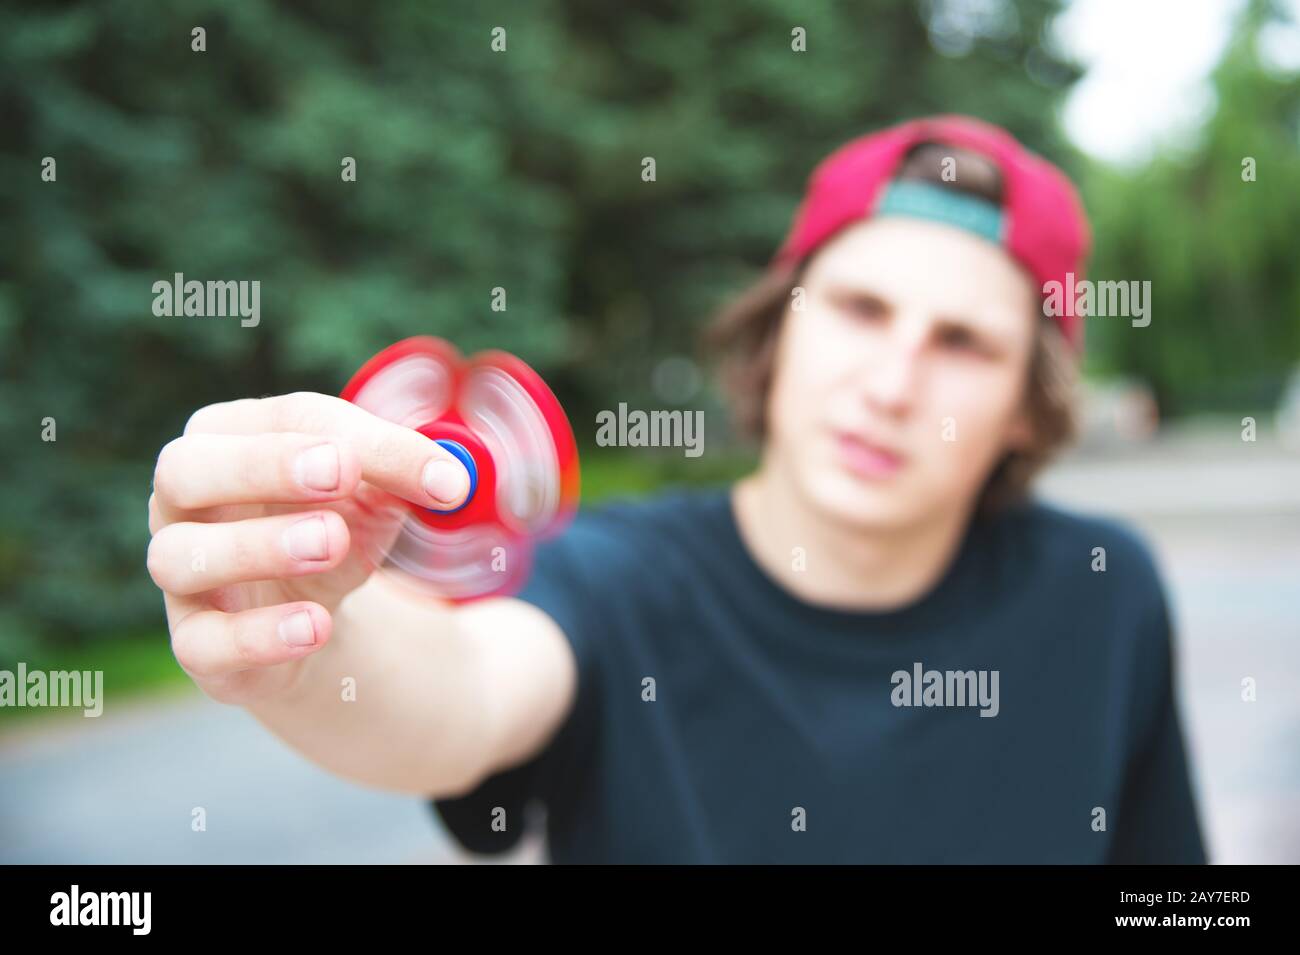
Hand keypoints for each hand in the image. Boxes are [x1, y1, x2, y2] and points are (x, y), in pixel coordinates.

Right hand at [146, 391, 469, 704]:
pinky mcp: (196, 644)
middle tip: (338, 472)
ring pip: (179, 556)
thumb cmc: (332, 530)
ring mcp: (181, 575)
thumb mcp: (375, 497)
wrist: (313, 621)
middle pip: (185, 469)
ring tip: (331, 542)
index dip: (349, 435)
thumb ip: (405, 475)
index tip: (419, 462)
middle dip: (262, 466)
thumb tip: (453, 479)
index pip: (279, 419)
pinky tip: (317, 626)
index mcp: (227, 440)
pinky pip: (204, 642)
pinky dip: (258, 636)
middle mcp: (182, 502)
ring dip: (257, 546)